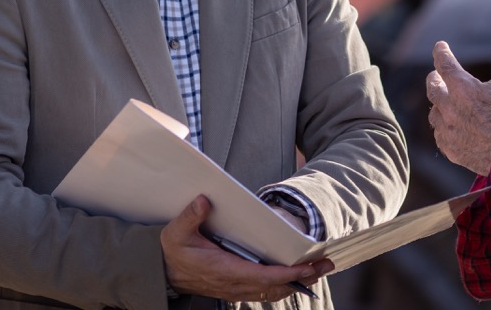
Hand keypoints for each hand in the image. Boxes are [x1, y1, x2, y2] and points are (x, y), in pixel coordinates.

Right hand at [160, 195, 332, 301]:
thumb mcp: (175, 232)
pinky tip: (298, 275)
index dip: (286, 274)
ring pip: (273, 291)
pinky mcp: (237, 287)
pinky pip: (266, 290)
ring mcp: (236, 288)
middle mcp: (233, 283)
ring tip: (320, 269)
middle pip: (275, 286)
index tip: (306, 267)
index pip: (261, 276)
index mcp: (222, 270)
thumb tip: (204, 200)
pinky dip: (285, 284)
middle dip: (302, 277)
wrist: (164, 273)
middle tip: (325, 264)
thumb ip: (190, 217)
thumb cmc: (173, 252)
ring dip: (297, 281)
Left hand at [426, 17, 490, 174]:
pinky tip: (450, 126)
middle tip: (437, 74)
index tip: (440, 46)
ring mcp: (449, 131)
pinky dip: (443, 128)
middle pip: (432, 88)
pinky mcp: (451, 150)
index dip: (441, 52)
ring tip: (444, 101)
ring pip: (434, 113)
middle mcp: (450, 109)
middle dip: (435, 78)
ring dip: (438, 104)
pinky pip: (439, 135)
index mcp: (463, 89)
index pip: (443, 63)